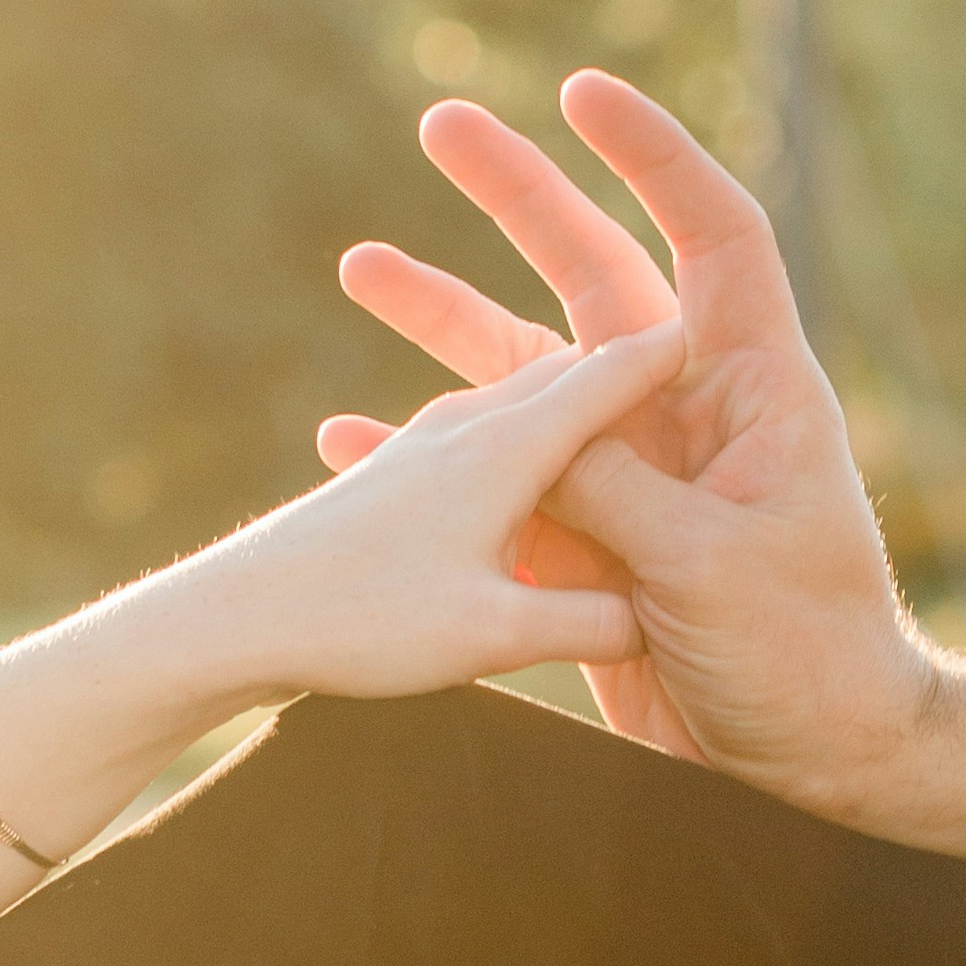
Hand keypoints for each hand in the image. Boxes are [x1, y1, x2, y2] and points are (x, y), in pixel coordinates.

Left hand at [198, 319, 683, 702]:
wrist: (232, 618)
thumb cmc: (363, 620)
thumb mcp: (495, 636)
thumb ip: (589, 622)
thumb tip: (658, 615)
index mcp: (512, 446)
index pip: (617, 375)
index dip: (679, 351)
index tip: (733, 330)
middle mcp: (472, 426)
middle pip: (573, 373)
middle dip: (633, 358)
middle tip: (696, 342)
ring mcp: (426, 445)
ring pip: (521, 401)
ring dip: (572, 396)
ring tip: (617, 393)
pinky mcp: (392, 476)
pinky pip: (480, 440)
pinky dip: (522, 440)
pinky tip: (516, 460)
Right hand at [322, 73, 941, 816]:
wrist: (814, 767)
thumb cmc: (804, 657)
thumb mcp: (705, 563)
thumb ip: (608, 485)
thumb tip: (514, 425)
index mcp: (753, 390)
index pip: (715, 235)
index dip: (656, 157)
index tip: (580, 94)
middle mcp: (688, 413)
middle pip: (596, 278)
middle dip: (521, 196)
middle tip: (440, 122)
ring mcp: (634, 477)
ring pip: (525, 375)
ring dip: (447, 318)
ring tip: (360, 264)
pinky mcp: (590, 546)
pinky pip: (496, 485)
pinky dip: (427, 459)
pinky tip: (349, 438)